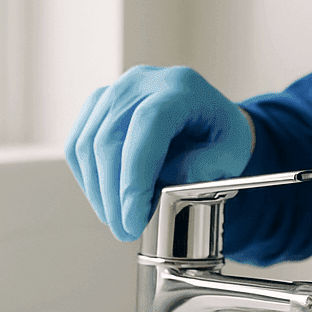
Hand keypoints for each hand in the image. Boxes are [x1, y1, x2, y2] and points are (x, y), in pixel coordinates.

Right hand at [66, 66, 253, 240]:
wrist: (207, 115)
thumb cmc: (220, 133)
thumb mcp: (232, 152)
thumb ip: (208, 167)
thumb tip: (169, 184)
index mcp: (180, 88)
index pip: (147, 125)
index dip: (135, 178)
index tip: (134, 219)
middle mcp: (142, 82)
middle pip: (110, 137)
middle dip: (113, 194)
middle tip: (125, 230)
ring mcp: (115, 90)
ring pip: (88, 143)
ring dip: (98, 191)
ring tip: (117, 220)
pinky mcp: (98, 105)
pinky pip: (79, 143)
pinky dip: (87, 177)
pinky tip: (105, 199)